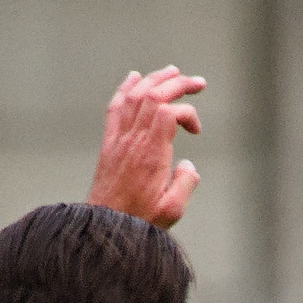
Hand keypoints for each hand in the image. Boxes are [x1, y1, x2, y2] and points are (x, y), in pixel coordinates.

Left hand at [86, 67, 204, 228]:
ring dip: (155, 79)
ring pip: (134, 95)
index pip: (169, 112)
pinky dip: (125, 88)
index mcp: (151, 154)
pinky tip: (134, 77)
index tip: (196, 132)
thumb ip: (186, 184)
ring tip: (172, 72)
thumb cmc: (138, 223)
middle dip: (178, 83)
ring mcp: (119, 139)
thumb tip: (188, 164)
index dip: (188, 113)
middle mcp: (133, 140)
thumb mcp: (172, 211)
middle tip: (197, 83)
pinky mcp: (109, 144)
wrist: (104, 229)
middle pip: (154, 95)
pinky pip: (115, 107)